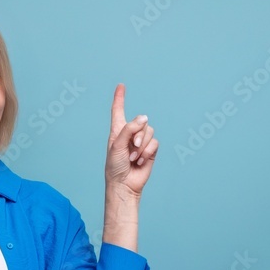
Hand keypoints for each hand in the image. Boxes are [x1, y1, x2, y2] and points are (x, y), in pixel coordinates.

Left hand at [105, 83, 157, 198]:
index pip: (118, 111)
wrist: (124, 184)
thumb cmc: (115, 167)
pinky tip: (139, 161)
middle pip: (141, 121)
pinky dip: (147, 152)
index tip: (120, 85)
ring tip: (133, 158)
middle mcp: (130, 134)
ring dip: (141, 146)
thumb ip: (129, 129)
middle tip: (130, 149)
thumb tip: (144, 117)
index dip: (119, 98)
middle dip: (137, 135)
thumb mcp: (117, 146)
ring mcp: (141, 142)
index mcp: (117, 131)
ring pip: (149, 131)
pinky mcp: (150, 150)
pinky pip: (154, 143)